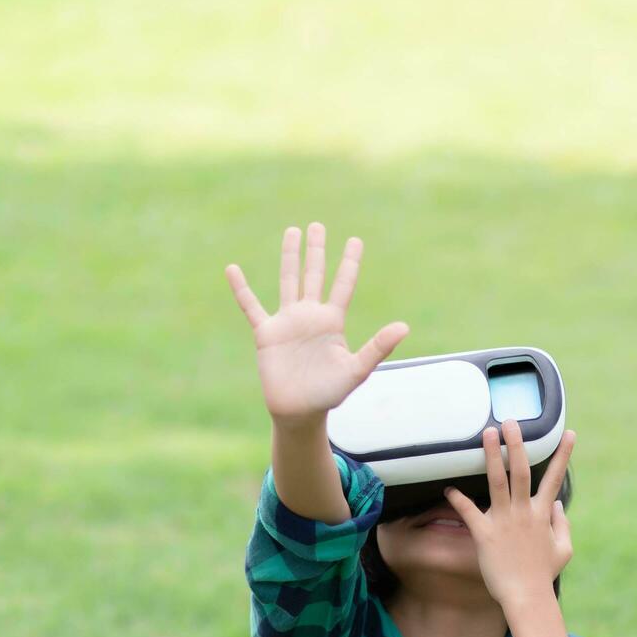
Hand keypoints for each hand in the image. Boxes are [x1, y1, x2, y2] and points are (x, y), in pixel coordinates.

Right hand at [225, 223, 409, 424]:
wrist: (300, 411)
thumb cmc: (330, 393)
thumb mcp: (357, 369)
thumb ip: (378, 347)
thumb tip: (404, 326)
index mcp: (332, 321)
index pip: (343, 284)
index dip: (349, 262)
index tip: (355, 240)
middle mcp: (310, 316)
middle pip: (314, 275)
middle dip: (316, 250)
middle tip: (317, 225)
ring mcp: (287, 322)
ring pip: (288, 281)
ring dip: (289, 257)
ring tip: (292, 231)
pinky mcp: (266, 333)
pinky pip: (251, 306)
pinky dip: (241, 288)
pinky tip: (233, 269)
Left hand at [442, 419, 577, 607]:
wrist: (527, 597)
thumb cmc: (543, 574)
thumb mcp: (563, 549)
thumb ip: (561, 523)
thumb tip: (555, 504)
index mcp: (541, 514)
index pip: (554, 478)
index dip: (562, 455)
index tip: (568, 433)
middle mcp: (523, 512)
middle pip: (520, 470)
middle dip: (516, 444)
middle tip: (511, 421)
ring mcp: (503, 521)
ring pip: (496, 481)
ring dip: (491, 455)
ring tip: (486, 433)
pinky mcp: (484, 534)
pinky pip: (469, 512)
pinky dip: (458, 499)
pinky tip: (448, 488)